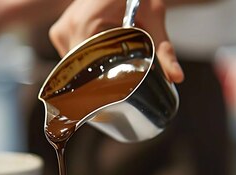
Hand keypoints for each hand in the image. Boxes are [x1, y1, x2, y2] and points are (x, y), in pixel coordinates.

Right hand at [49, 0, 183, 82]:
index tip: (111, 97)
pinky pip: (70, 57)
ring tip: (109, 67)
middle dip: (95, 81)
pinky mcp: (58, 32)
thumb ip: (164, 49)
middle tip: (115, 86)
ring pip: (72, 67)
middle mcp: (67, 27)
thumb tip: (176, 78)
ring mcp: (60, 30)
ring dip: (90, 71)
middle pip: (77, 71)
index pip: (83, 68)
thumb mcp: (154, 17)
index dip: (96, 86)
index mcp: (85, 24)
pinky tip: (99, 59)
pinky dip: (85, 62)